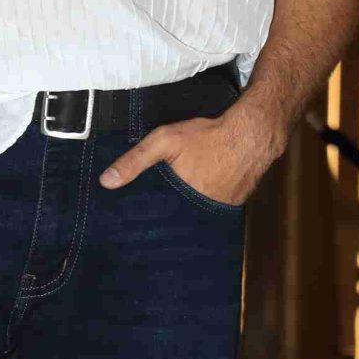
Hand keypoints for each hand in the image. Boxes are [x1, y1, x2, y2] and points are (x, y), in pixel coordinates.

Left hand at [97, 106, 284, 205]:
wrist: (252, 133)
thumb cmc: (207, 136)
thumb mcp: (164, 141)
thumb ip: (135, 160)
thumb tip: (106, 181)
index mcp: (182, 203)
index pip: (159, 221)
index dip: (149, 221)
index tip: (136, 224)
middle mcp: (203, 212)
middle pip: (178, 220)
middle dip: (167, 217)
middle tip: (155, 213)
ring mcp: (221, 211)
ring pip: (197, 216)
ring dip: (187, 211)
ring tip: (178, 203)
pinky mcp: (235, 205)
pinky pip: (214, 209)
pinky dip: (206, 203)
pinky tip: (203, 189)